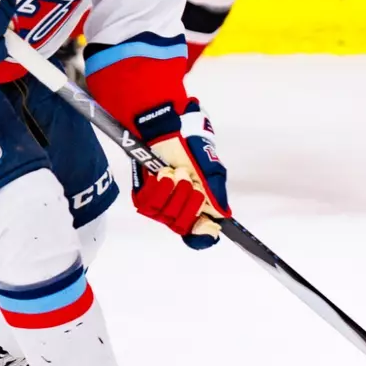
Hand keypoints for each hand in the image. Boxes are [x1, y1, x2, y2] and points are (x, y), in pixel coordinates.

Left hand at [131, 101, 228, 249]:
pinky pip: (149, 205)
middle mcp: (178, 208)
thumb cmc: (191, 149)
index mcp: (197, 205)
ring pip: (166, 215)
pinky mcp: (143, 195)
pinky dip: (159, 189)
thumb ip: (216, 195)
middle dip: (188, 201)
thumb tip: (222, 216)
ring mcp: (160, 203)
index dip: (202, 234)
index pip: (198, 235)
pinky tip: (163, 175)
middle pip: (182, 224)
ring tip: (176, 173)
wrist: (168, 131)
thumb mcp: (211, 171)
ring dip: (174, 192)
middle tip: (190, 181)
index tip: (206, 226)